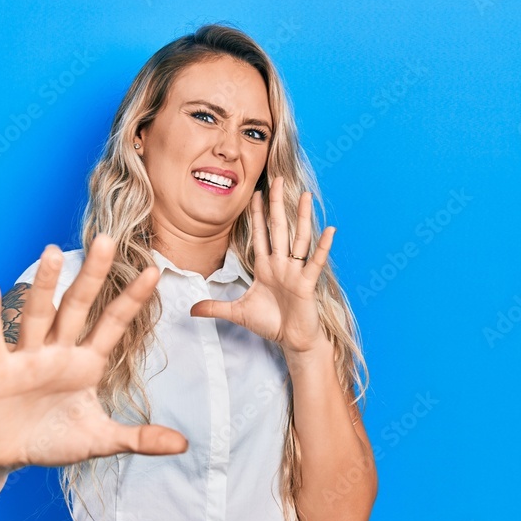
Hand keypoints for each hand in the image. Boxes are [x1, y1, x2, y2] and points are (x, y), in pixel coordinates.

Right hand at [0, 234, 187, 469]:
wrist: (2, 456)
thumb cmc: (52, 440)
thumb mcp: (100, 440)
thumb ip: (139, 438)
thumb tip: (183, 446)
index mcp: (87, 363)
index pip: (114, 324)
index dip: (132, 299)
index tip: (155, 271)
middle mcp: (59, 351)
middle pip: (79, 306)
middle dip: (93, 276)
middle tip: (106, 239)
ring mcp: (28, 358)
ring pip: (40, 315)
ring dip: (46, 285)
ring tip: (52, 252)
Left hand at [190, 176, 334, 353]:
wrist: (292, 340)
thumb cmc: (271, 323)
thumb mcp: (237, 313)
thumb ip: (215, 308)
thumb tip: (190, 309)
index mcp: (266, 267)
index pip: (260, 235)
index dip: (256, 215)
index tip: (255, 194)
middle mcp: (282, 264)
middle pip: (279, 228)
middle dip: (277, 204)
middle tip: (278, 179)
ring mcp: (295, 272)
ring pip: (299, 238)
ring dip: (303, 217)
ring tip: (306, 196)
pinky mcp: (307, 284)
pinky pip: (315, 262)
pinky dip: (323, 247)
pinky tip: (330, 230)